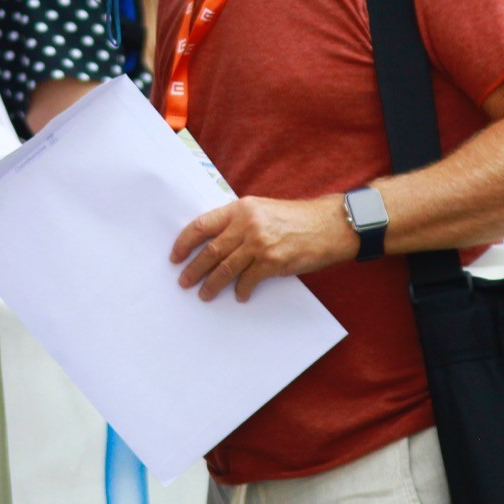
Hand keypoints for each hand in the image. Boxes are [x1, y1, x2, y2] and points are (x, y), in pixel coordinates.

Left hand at [171, 194, 358, 302]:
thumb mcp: (262, 209)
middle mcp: (247, 224)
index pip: (202, 225)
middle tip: (183, 281)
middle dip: (194, 268)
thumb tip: (214, 241)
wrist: (328, 225)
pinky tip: (239, 295)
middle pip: (211, 250)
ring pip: (225, 268)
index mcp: (240, 208)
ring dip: (212, 284)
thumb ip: (238, 221)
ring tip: (204, 294)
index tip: (175, 256)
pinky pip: (248, 280)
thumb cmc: (295, 218)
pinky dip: (241, 290)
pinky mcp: (272, 262)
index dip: (184, 242)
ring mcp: (259, 244)